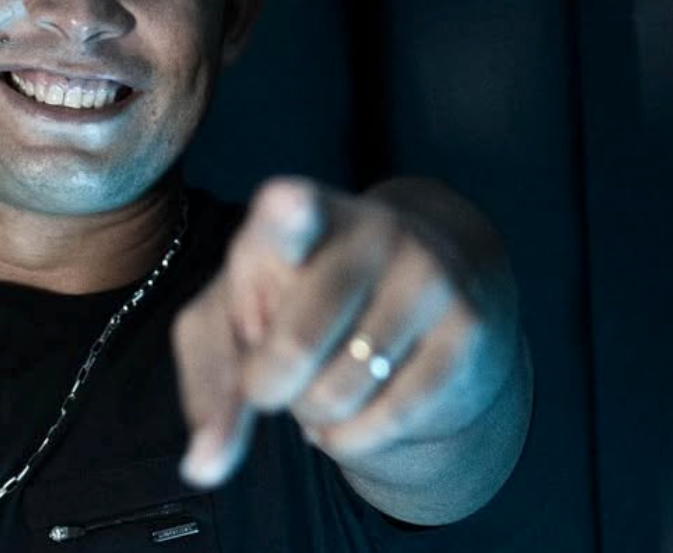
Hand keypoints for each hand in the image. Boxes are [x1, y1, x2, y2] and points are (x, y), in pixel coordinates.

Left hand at [172, 177, 518, 488]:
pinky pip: (394, 415)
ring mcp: (425, 273)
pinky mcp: (468, 324)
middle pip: (297, 342)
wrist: (420, 279)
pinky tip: (346, 414)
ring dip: (311, 413)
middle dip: (267, 387)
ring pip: (340, 390)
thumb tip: (204, 469)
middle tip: (266, 385)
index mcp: (296, 213)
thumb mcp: (235, 319)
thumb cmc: (296, 299)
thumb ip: (211, 383)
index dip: (288, 214)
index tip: (289, 204)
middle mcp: (368, 231)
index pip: (289, 214)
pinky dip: (352, 435)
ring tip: (316, 384)